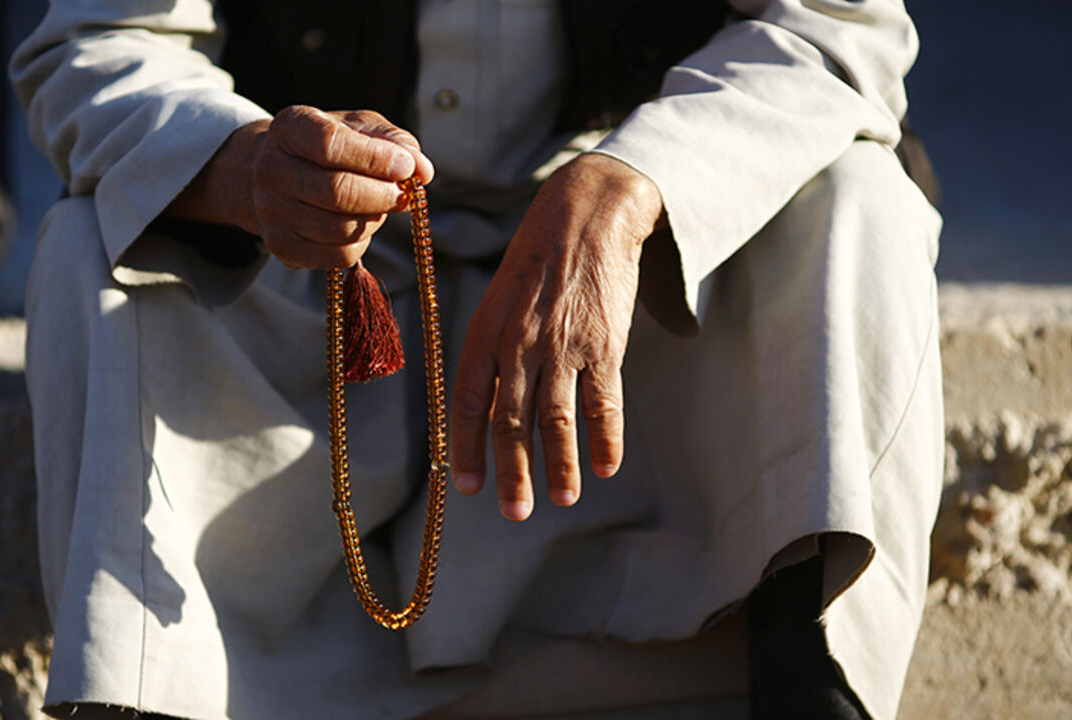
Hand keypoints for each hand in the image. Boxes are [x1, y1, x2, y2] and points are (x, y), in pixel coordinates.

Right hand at [167, 105, 433, 268]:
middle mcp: (271, 170)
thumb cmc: (329, 146)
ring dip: (374, 219)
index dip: (374, 159)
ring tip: (379, 205)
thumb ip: (395, 142)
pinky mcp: (280, 246)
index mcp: (289, 128)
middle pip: (336, 192)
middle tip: (401, 194)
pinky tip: (361, 224)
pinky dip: (361, 242)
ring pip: (339, 229)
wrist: (279, 173)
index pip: (330, 144)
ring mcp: (271, 212)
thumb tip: (423, 170)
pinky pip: (337, 256)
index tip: (405, 166)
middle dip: (381, 195)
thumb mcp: (360, 128)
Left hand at [449, 153, 663, 520]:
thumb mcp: (500, 302)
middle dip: (513, 473)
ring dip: (559, 465)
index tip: (470, 487)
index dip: (466, 448)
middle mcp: (518, 342)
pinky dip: (606, 438)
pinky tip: (606, 467)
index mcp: (485, 332)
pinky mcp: (604, 342)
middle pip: (512, 421)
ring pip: (557, 419)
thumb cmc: (536, 264)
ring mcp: (562, 343)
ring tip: (562, 498)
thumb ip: (493, 356)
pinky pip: (604, 400)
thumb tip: (487, 414)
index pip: (467, 402)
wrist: (587, 213)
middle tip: (513, 514)